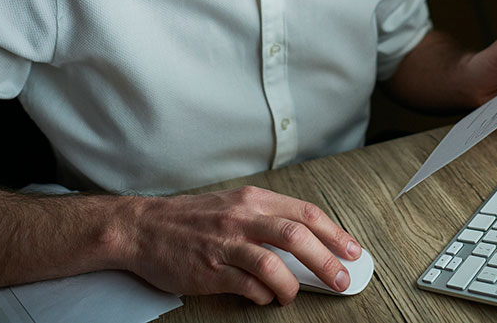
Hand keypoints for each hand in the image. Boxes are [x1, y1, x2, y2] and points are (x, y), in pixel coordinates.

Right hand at [123, 186, 359, 303]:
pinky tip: (263, 297)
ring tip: (294, 294)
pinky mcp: (209, 270)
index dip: (335, 233)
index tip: (353, 251)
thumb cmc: (191, 219)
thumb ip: (267, 220)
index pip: (305, 213)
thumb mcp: (234, 206)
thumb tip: (308, 244)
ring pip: (274, 263)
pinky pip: (247, 287)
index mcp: (253, 199)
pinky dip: (263, 296)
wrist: (142, 227)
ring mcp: (226, 244)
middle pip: (297, 236)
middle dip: (327, 261)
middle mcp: (242, 217)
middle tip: (342, 280)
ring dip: (292, 285)